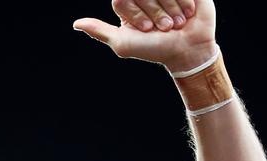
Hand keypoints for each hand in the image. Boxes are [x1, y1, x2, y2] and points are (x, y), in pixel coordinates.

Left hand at [74, 0, 216, 71]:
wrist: (188, 49)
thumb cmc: (155, 49)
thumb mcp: (123, 43)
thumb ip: (100, 31)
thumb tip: (77, 24)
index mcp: (127, 3)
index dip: (137, 14)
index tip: (148, 30)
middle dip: (156, 13)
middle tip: (165, 28)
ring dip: (171, 9)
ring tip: (177, 23)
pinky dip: (184, 1)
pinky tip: (188, 12)